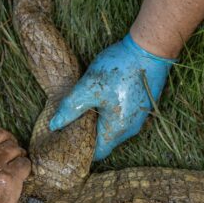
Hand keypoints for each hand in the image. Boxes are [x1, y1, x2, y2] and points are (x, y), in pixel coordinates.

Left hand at [48, 34, 173, 160]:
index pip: (97, 152)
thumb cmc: (119, 69)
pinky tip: (103, 97)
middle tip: (71, 121)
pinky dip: (112, 113)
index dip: (81, 148)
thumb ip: (70, 108)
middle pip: (106, 140)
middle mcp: (131, 129)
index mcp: (117, 129)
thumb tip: (54, 125)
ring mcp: (139, 118)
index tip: (67, 139)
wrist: (150, 50)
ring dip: (101, 121)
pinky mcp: (143, 106)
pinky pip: (124, 117)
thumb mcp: (88, 87)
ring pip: (115, 128)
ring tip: (85, 107)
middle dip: (89, 133)